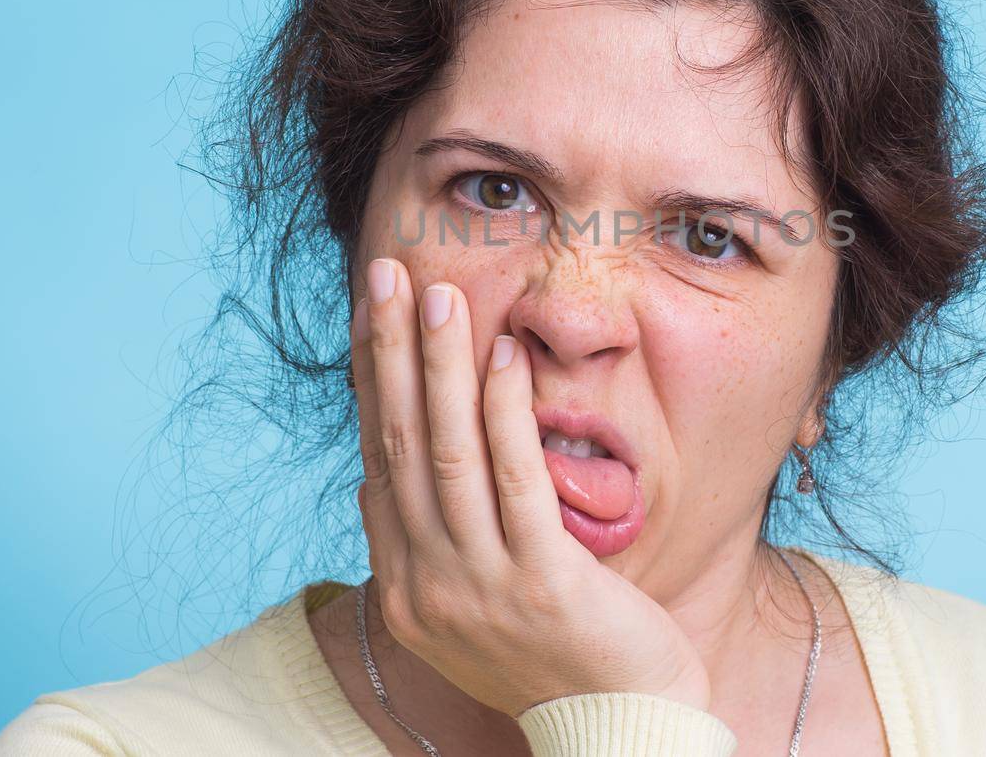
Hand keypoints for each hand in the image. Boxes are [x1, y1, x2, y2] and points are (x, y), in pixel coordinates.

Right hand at [348, 256, 711, 719]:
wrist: (615, 731)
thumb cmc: (554, 659)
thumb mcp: (468, 605)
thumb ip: (426, 545)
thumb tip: (374, 479)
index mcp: (406, 586)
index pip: (378, 459)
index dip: (373, 381)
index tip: (371, 314)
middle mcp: (427, 584)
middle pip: (398, 443)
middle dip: (389, 352)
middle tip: (385, 274)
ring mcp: (478, 585)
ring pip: (447, 452)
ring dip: (438, 365)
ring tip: (436, 294)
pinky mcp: (540, 582)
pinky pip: (514, 478)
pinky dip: (505, 409)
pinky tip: (504, 354)